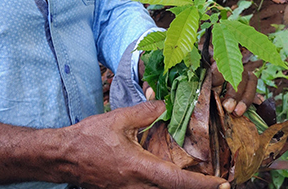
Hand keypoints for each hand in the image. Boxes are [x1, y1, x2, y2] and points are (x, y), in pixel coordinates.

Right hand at [63, 101, 228, 188]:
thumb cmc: (89, 138)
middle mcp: (137, 186)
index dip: (203, 185)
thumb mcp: (118, 119)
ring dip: (181, 188)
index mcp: (140, 168)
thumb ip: (145, 112)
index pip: (179, 181)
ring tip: (200, 182)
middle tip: (220, 184)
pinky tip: (171, 179)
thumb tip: (165, 106)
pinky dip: (165, 187)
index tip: (223, 185)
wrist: (64, 157)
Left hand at [138, 59, 259, 116]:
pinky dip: (252, 95)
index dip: (217, 74)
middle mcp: (218, 61)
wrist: (170, 63)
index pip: (216, 59)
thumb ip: (152, 81)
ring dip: (245, 94)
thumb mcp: (157, 71)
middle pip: (236, 68)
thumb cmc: (166, 67)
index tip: (212, 85)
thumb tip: (149, 94)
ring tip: (237, 112)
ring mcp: (229, 70)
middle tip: (227, 108)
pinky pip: (250, 84)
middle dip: (235, 88)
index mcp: (201, 55)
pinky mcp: (234, 83)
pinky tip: (253, 106)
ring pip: (247, 76)